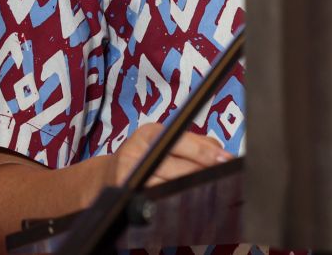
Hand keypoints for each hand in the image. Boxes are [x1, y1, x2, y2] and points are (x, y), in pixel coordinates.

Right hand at [109, 123, 233, 187]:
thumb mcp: (164, 141)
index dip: (205, 151)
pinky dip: (169, 199)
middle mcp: (137, 149)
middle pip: (179, 166)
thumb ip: (194, 142)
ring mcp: (129, 172)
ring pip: (169, 184)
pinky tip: (178, 199)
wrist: (107, 176)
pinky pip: (156, 198)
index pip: (183, 141)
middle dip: (200, 172)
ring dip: (187, 188)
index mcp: (150, 132)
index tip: (224, 158)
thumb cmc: (143, 156)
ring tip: (200, 189)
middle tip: (218, 176)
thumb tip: (220, 150)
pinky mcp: (126, 192)